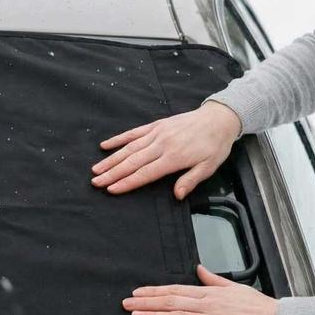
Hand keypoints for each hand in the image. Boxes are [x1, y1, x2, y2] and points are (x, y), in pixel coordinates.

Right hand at [92, 101, 242, 200]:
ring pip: (129, 148)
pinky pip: (134, 132)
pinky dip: (119, 139)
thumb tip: (177, 195)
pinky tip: (105, 145)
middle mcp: (162, 144)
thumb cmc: (215, 145)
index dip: (127, 182)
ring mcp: (157, 133)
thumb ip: (191, 180)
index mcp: (174, 157)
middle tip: (95, 182)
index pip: (145, 173)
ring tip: (96, 169)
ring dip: (111, 159)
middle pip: (132, 161)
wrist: (219, 118)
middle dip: (112, 173)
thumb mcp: (209, 166)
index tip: (111, 189)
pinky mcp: (157, 125)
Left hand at [122, 263, 277, 314]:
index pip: (176, 289)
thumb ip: (213, 279)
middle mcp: (207, 305)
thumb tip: (198, 268)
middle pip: (171, 301)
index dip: (155, 291)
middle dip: (147, 303)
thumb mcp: (234, 287)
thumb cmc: (258, 305)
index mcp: (210, 293)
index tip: (138, 293)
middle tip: (126, 304)